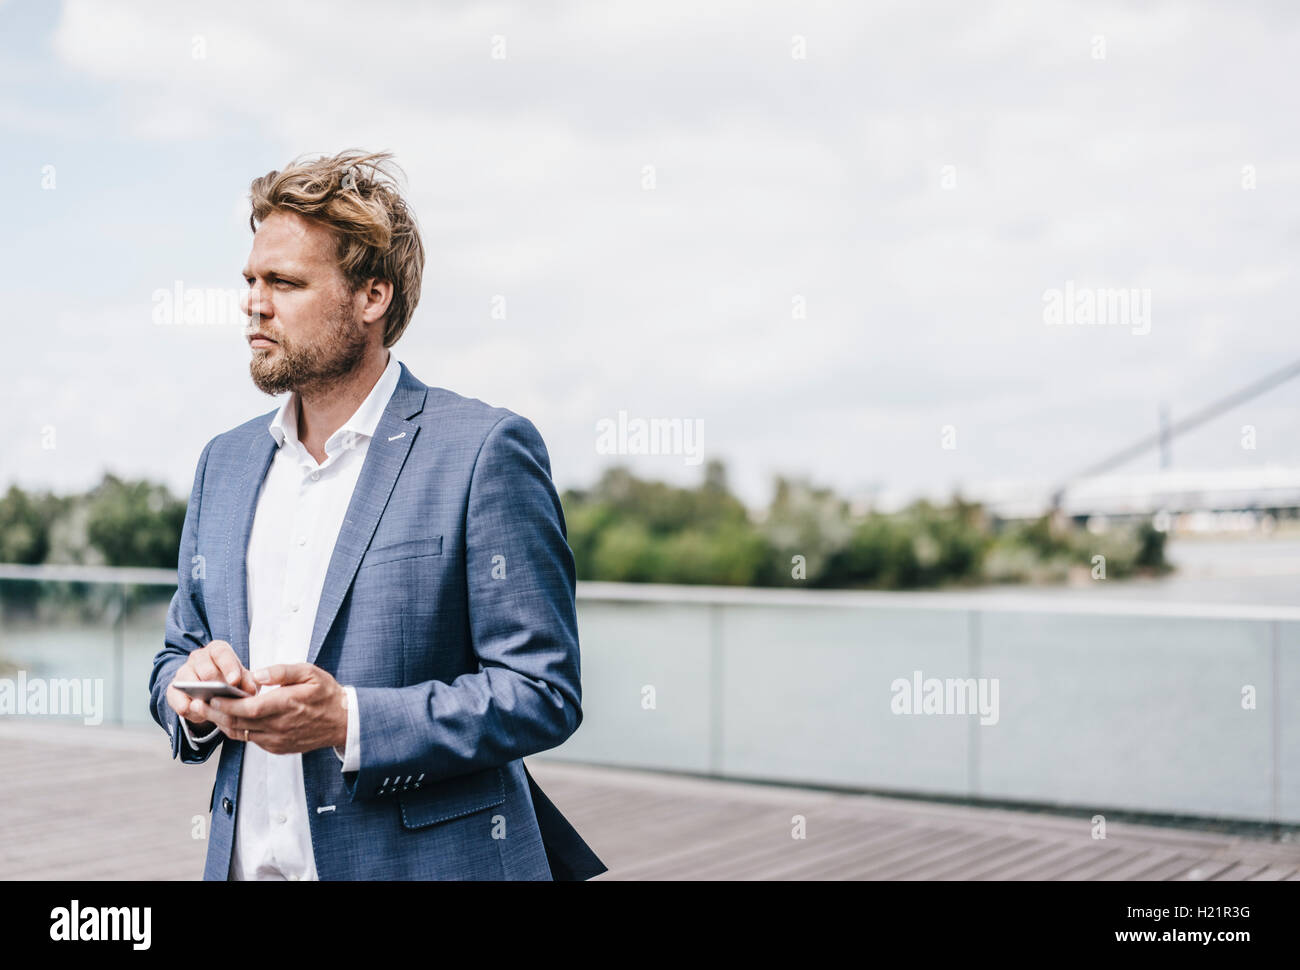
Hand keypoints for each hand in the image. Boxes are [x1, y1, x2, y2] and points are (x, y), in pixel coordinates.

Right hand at [165, 640, 259, 732]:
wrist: (213, 692)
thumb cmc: (232, 682)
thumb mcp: (244, 680)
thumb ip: (249, 683)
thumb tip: (250, 691)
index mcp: (218, 650)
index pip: (221, 653)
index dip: (229, 667)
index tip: (235, 682)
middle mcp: (199, 657)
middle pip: (206, 670)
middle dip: (216, 685)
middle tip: (226, 699)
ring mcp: (184, 672)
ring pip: (189, 683)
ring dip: (201, 698)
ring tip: (213, 709)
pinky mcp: (173, 689)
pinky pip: (178, 700)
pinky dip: (189, 710)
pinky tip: (200, 715)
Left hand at [204, 663, 347, 755]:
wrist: (344, 722)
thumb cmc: (326, 694)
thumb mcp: (310, 673)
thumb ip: (282, 671)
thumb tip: (258, 674)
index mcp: (287, 705)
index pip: (249, 708)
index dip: (227, 704)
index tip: (210, 696)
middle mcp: (280, 726)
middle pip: (239, 722)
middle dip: (214, 713)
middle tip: (194, 704)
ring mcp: (278, 740)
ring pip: (241, 733)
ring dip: (221, 723)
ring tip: (205, 711)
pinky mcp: (278, 748)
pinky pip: (251, 740)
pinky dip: (236, 730)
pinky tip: (228, 720)